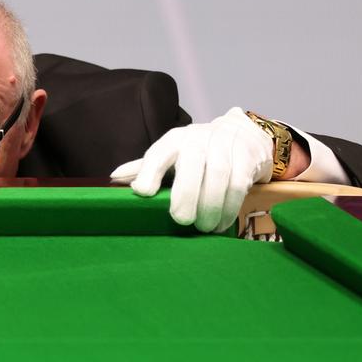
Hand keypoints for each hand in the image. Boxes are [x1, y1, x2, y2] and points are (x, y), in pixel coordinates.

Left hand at [110, 107, 273, 232]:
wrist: (241, 133)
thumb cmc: (197, 152)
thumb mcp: (170, 156)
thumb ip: (144, 168)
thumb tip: (114, 177)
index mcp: (174, 141)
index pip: (159, 153)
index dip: (149, 171)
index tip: (143, 192)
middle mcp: (198, 139)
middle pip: (192, 167)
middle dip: (186, 196)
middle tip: (182, 221)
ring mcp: (224, 145)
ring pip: (218, 178)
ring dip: (211, 207)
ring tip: (204, 227)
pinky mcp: (246, 157)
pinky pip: (238, 185)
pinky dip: (229, 208)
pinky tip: (221, 222)